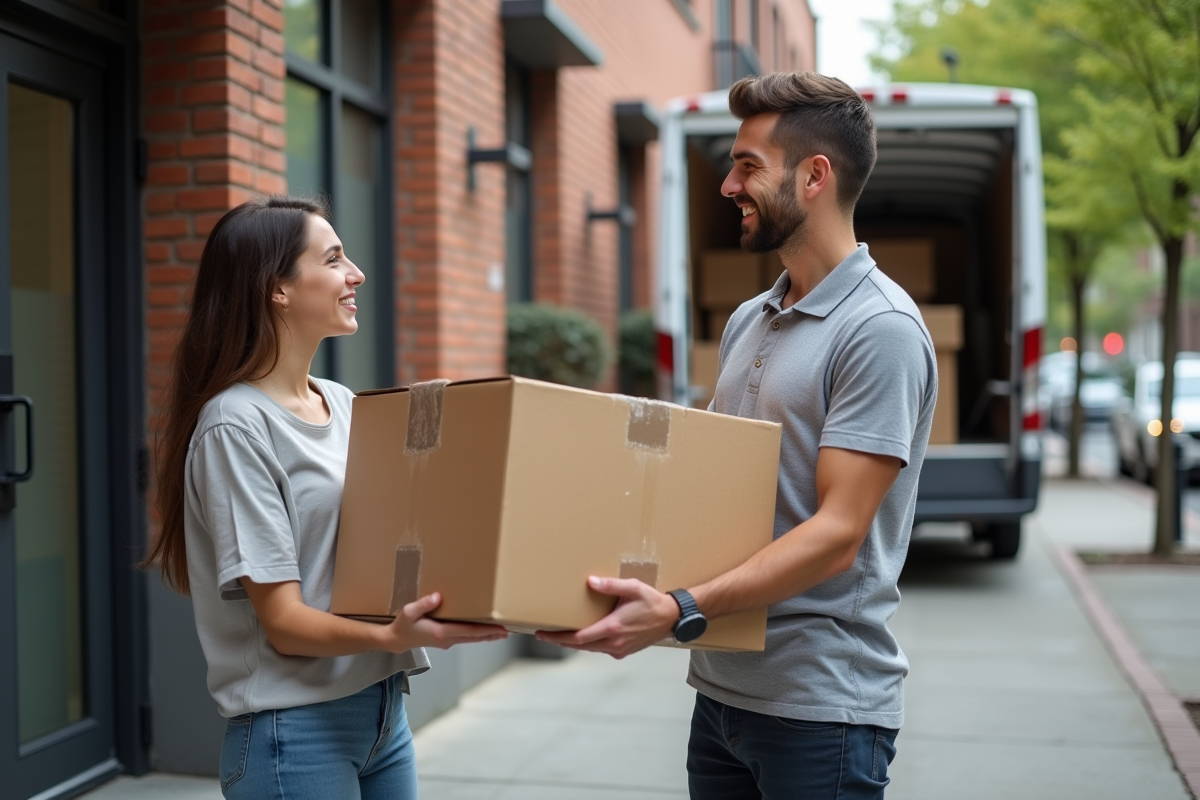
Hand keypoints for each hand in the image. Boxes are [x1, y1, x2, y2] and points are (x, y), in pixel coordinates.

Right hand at [380, 592, 508, 651]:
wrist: (396, 640)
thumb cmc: (403, 625)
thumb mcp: (409, 612)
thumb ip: (423, 604)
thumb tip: (438, 597)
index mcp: (441, 632)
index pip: (470, 631)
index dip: (487, 630)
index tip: (501, 629)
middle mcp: (447, 639)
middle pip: (475, 637)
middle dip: (492, 634)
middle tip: (509, 630)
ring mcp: (447, 641)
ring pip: (472, 638)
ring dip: (487, 635)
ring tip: (502, 631)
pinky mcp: (446, 640)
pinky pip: (466, 637)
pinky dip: (477, 634)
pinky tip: (484, 630)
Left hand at [535, 576, 679, 658]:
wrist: (672, 619)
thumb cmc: (653, 602)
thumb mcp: (633, 588)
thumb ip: (611, 585)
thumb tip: (591, 582)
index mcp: (612, 628)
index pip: (578, 638)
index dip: (558, 638)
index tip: (543, 634)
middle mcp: (614, 643)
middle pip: (580, 646)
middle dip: (560, 641)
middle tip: (544, 635)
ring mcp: (619, 650)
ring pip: (590, 649)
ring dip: (574, 643)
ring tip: (560, 635)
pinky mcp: (624, 651)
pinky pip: (601, 649)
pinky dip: (590, 644)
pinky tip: (586, 635)